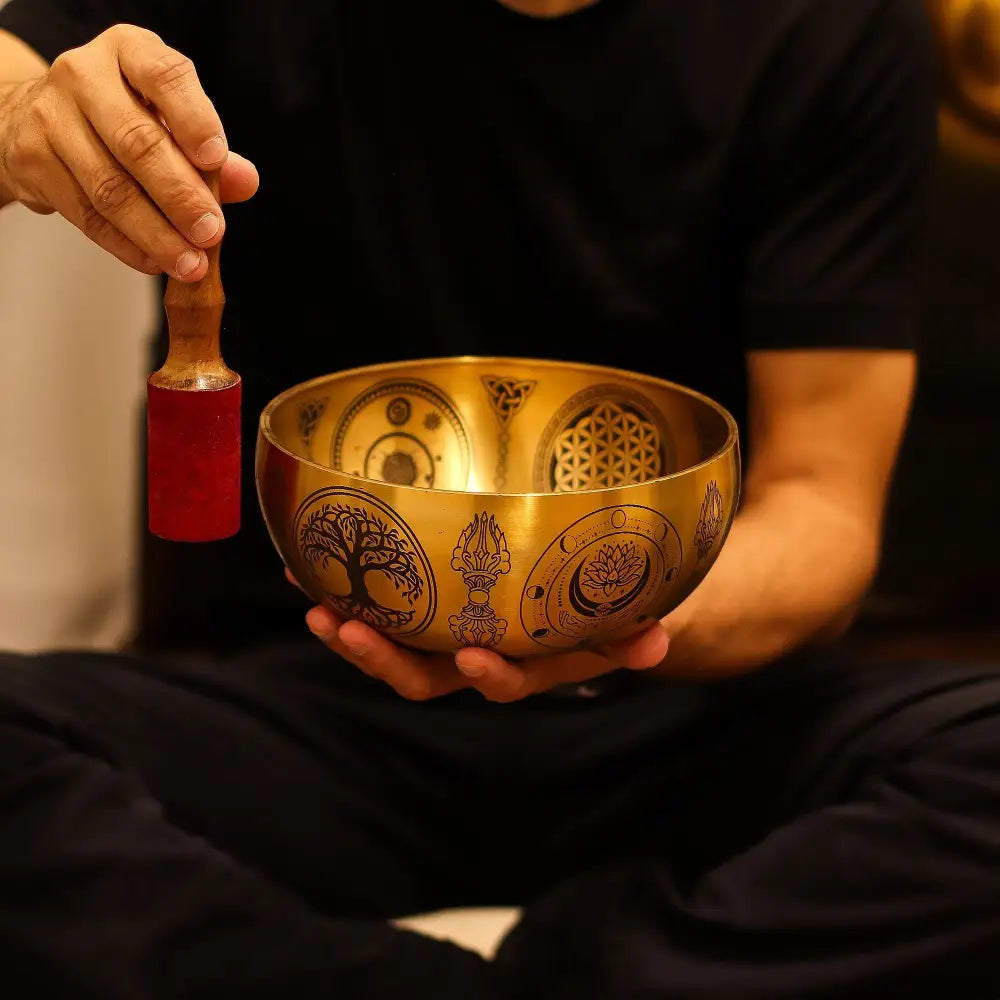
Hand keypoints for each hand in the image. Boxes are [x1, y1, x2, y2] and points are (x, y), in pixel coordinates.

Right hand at [0, 24, 257, 278]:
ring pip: (110, 187)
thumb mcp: (168, 118)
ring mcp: (50, 116)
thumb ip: (208, 150)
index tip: (216, 160)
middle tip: (211, 232)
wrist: (36, 116)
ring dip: (157, 234)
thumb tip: (245, 181)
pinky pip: (86, 215)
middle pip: (137, 143)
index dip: (194, 119)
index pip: (164, 77)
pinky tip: (156, 262)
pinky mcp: (32, 160)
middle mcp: (83, 75)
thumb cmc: (121, 117)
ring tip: (191, 263)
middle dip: (181, 196)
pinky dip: (127, 245)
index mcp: (129, 51)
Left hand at [288, 569, 669, 701]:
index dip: (488, 676)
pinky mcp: (425, 608)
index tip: (472, 657)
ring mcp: (446, 634)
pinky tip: (307, 564)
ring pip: (393, 648)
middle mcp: (478, 656)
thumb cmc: (597, 610)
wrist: (575, 601)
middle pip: (424, 675)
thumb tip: (657, 641)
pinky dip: (344, 592)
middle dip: (384, 659)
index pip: (505, 682)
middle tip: (348, 630)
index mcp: (526, 663)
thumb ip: (632, 634)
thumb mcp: (621, 621)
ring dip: (351, 633)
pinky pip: (381, 608)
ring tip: (314, 607)